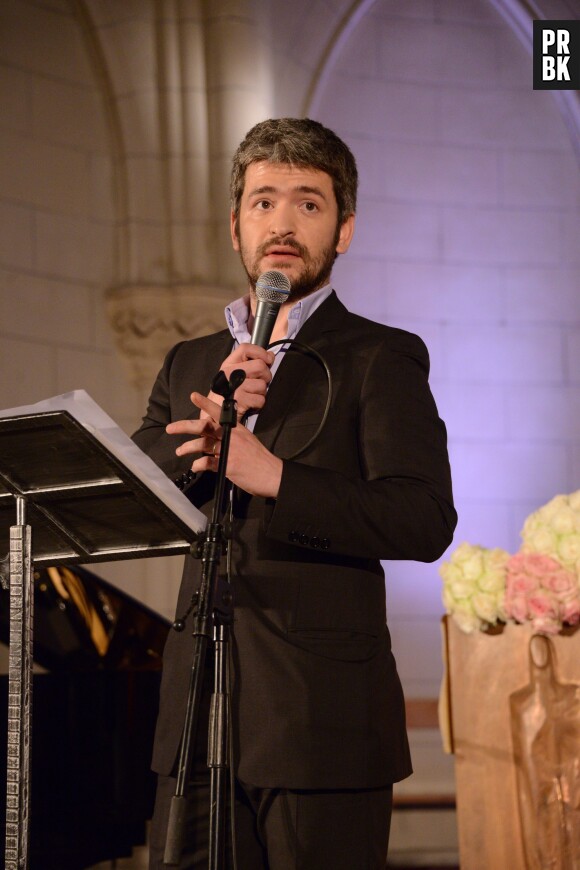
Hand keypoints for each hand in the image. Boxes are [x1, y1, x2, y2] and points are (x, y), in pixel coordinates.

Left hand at [167, 392, 282, 498]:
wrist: (273, 474)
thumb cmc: (260, 459)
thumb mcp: (247, 441)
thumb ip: (231, 438)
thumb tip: (215, 440)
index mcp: (237, 429)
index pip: (219, 412)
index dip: (205, 403)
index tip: (193, 395)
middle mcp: (232, 437)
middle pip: (205, 427)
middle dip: (185, 426)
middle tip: (170, 428)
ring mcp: (229, 451)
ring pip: (203, 444)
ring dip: (188, 447)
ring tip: (179, 450)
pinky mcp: (228, 466)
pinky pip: (208, 463)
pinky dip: (199, 464)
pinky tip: (196, 466)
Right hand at [205, 344, 274, 419]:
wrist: (214, 415)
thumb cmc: (227, 394)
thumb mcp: (234, 375)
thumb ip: (252, 363)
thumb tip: (271, 355)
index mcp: (228, 364)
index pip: (246, 348)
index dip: (261, 352)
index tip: (267, 360)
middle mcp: (230, 373)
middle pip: (260, 366)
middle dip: (266, 376)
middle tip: (258, 383)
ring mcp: (235, 387)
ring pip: (263, 385)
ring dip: (261, 392)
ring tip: (251, 395)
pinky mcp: (240, 400)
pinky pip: (261, 399)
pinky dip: (258, 404)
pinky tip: (249, 404)